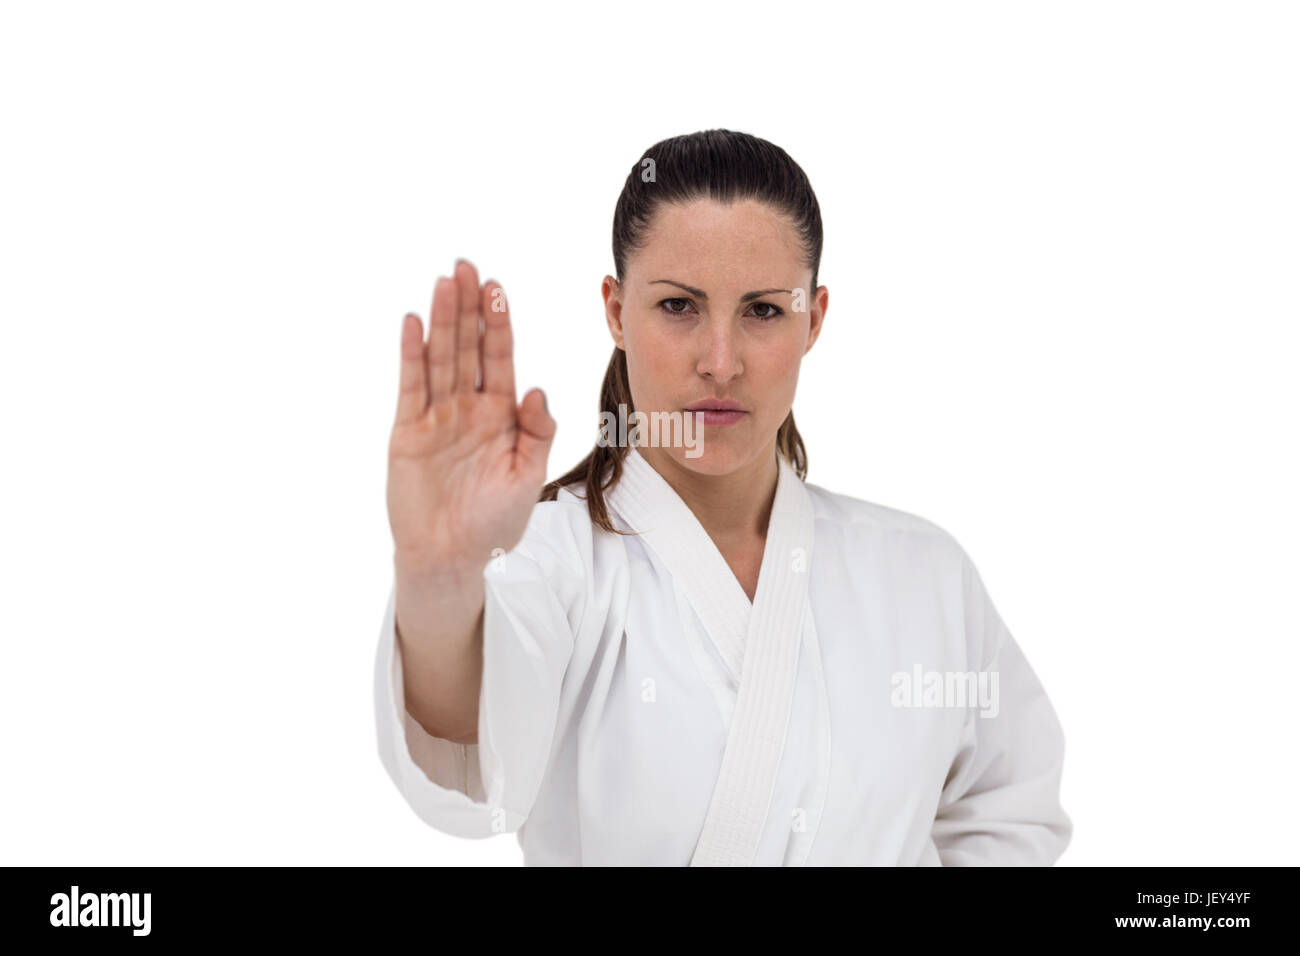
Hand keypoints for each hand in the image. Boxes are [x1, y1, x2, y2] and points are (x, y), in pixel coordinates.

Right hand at [386, 259, 555, 574]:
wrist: (452, 557)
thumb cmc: (494, 522)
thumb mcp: (527, 476)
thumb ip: (537, 432)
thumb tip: (537, 389)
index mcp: (501, 414)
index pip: (500, 358)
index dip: (498, 323)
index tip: (497, 288)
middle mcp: (468, 407)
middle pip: (468, 347)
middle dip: (469, 307)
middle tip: (467, 266)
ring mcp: (437, 416)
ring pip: (441, 358)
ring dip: (442, 320)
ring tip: (445, 281)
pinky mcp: (408, 431)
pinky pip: (412, 386)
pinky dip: (412, 355)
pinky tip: (414, 324)